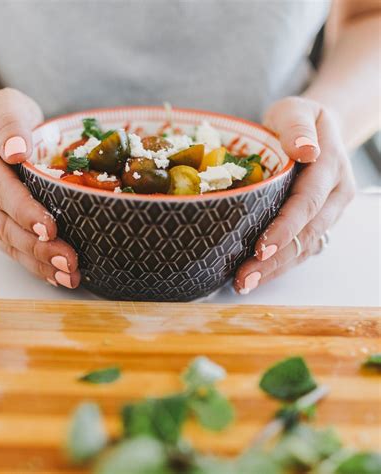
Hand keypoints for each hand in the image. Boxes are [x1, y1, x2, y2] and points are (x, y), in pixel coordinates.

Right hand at [0, 88, 79, 288]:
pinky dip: (36, 264)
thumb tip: (18, 150)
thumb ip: (10, 123)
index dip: (23, 210)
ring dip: (39, 262)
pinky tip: (58, 276)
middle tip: (68, 260)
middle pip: (3, 224)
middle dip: (36, 246)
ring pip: (8, 243)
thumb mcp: (7, 105)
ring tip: (69, 276)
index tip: (48, 228)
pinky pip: (13, 248)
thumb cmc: (8, 118)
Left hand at [234, 96, 354, 293]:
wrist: (315, 130)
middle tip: (244, 280)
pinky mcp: (318, 223)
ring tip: (244, 284)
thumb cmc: (296, 120)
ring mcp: (329, 212)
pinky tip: (256, 276)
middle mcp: (335, 195)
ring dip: (275, 269)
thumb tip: (306, 151)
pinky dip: (280, 265)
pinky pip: (302, 249)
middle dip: (275, 260)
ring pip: (305, 247)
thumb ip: (297, 128)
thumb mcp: (295, 111)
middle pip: (306, 233)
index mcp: (330, 167)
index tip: (260, 248)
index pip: (306, 202)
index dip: (285, 227)